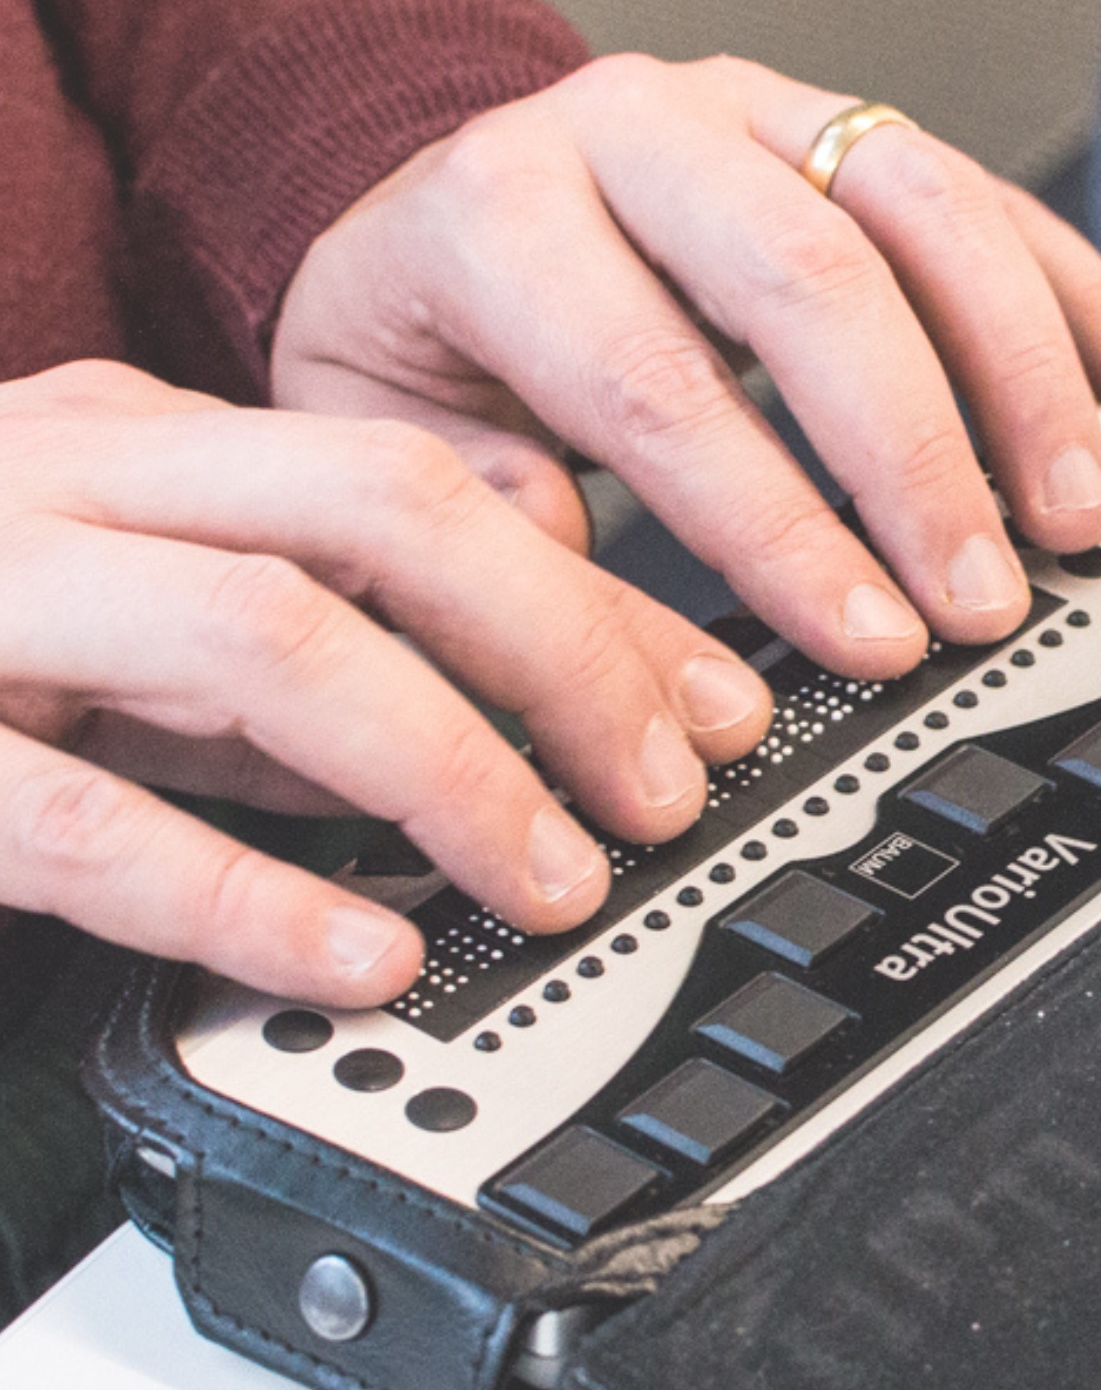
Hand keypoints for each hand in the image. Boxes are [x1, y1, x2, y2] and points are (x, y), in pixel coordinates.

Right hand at [0, 362, 769, 1004]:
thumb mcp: (154, 598)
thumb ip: (310, 619)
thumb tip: (508, 652)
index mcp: (158, 446)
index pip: (433, 484)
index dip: (596, 600)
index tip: (712, 704)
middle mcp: (83, 484)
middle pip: (382, 516)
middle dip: (561, 656)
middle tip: (662, 792)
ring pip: (264, 639)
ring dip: (445, 768)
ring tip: (554, 882)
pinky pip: (86, 820)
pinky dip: (248, 894)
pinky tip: (364, 957)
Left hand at [273, 53, 1100, 678]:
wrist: (439, 209)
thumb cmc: (416, 327)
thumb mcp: (384, 432)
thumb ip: (489, 518)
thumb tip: (604, 611)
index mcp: (504, 218)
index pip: (659, 384)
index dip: (776, 527)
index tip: (862, 632)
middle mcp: (638, 138)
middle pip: (815, 282)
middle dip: (920, 458)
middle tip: (980, 592)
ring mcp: (747, 119)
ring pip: (926, 215)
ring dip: (1024, 378)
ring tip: (1075, 511)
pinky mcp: (834, 129)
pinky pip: (981, 198)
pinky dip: (1074, 299)